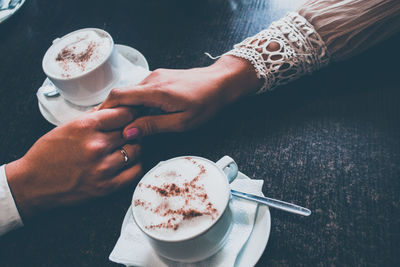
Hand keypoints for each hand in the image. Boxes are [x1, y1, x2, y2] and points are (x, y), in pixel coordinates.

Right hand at [5, 108, 141, 218]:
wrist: (32, 184)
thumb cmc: (48, 154)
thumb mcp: (68, 127)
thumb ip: (94, 117)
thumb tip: (116, 107)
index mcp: (86, 127)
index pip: (125, 113)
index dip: (130, 114)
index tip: (129, 117)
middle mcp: (96, 146)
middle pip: (133, 131)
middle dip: (131, 130)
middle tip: (127, 133)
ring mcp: (103, 168)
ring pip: (137, 150)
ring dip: (133, 147)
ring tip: (124, 147)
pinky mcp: (107, 187)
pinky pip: (136, 170)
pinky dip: (134, 164)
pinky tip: (126, 162)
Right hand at [98, 55, 261, 138]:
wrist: (221, 83)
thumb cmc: (206, 103)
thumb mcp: (181, 122)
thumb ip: (153, 126)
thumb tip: (129, 132)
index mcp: (156, 91)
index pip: (119, 96)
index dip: (104, 109)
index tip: (97, 123)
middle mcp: (152, 80)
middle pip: (122, 94)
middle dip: (113, 111)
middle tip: (108, 128)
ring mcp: (156, 76)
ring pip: (131, 92)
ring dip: (126, 108)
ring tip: (124, 125)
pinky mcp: (161, 78)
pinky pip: (141, 90)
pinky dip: (136, 103)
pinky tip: (140, 115)